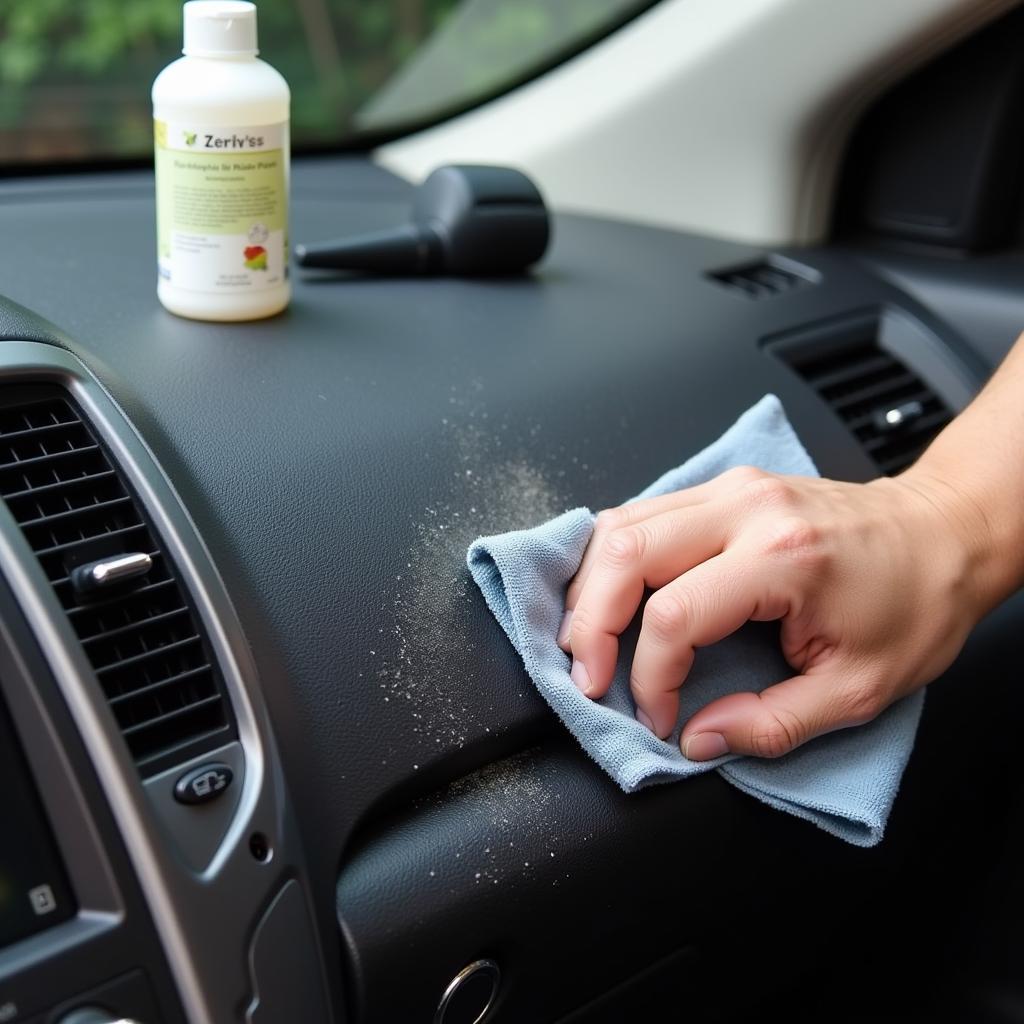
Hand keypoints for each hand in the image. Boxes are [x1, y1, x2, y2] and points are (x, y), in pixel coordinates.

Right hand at [558, 465, 989, 759]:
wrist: (942, 533)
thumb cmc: (914, 603)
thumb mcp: (860, 690)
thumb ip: (772, 724)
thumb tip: (698, 737)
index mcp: (783, 558)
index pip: (674, 616)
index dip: (649, 677)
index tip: (660, 715)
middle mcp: (747, 509)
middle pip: (625, 554)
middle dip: (589, 624)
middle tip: (587, 676)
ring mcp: (731, 488)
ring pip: (620, 523)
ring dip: (589, 587)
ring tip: (586, 640)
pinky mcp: (724, 487)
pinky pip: (642, 513)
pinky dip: (611, 558)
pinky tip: (609, 595)